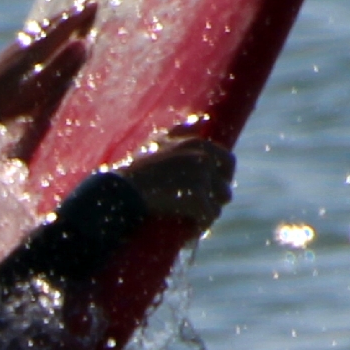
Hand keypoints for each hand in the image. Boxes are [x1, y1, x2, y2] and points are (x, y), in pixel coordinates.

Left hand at [0, 0, 96, 161]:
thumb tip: (83, 43)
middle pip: (51, 23)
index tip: (95, 2)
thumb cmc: (10, 103)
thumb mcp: (39, 88)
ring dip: (56, 18)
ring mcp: (15, 48)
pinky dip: (42, 27)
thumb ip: (61, 66)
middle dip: (70, 11)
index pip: (62, 28)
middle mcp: (25, 44)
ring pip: (40, 27)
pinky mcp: (7, 55)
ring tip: (66, 12)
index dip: (79, 16)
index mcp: (37, 50)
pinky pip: (30, 33)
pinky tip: (38, 32)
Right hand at [110, 127, 233, 230]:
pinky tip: (188, 229)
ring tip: (190, 219)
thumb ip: (182, 130)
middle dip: (216, 198)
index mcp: (197, 144)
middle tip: (199, 208)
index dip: (220, 179)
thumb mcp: (158, 142)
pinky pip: (209, 216)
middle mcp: (202, 157)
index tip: (208, 191)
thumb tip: (203, 120)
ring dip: (207, 213)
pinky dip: (199, 225)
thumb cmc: (136, 168)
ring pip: (219, 202)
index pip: (228, 162)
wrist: (120, 190)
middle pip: (225, 184)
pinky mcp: (197, 198)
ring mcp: (200, 177)